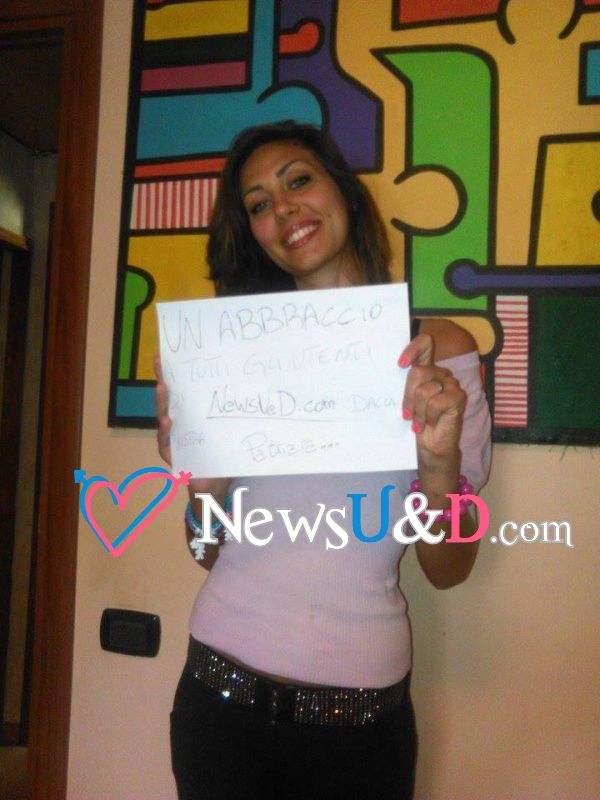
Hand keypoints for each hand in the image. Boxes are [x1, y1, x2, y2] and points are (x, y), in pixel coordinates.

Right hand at [153, 356, 230, 501]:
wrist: (216, 484)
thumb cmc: (221, 453)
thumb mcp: (227, 429)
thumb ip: (230, 413)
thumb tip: (249, 386)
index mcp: (190, 415)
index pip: (180, 392)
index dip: (172, 374)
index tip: (166, 356)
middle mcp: (177, 424)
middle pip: (168, 400)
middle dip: (163, 381)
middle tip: (160, 365)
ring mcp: (171, 438)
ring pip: (163, 417)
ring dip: (162, 403)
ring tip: (162, 388)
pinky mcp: (171, 454)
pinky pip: (165, 442)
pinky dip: (165, 433)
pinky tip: (167, 423)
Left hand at [398, 333, 465, 464]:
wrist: (430, 445)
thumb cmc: (417, 422)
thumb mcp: (407, 401)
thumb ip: (405, 385)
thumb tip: (394, 372)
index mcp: (426, 369)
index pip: (425, 344)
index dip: (413, 348)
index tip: (400, 364)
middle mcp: (440, 373)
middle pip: (418, 372)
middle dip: (408, 396)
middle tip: (407, 414)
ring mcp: (450, 384)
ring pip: (424, 389)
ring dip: (418, 411)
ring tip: (419, 422)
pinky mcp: (458, 397)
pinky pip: (435, 402)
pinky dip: (428, 416)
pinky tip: (430, 423)